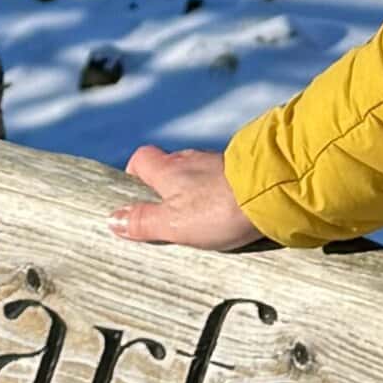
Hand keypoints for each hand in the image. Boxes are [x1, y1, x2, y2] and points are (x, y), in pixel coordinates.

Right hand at [109, 143, 262, 249]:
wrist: (270, 193)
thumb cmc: (218, 209)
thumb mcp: (173, 224)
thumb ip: (144, 222)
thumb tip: (113, 220)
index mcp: (168, 169)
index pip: (141, 159)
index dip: (135, 176)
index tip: (135, 199)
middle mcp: (190, 160)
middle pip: (169, 168)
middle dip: (166, 189)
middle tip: (167, 218)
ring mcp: (217, 164)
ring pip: (196, 175)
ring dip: (194, 192)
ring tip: (197, 221)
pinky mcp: (241, 173)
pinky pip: (220, 182)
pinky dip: (217, 195)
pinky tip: (224, 214)